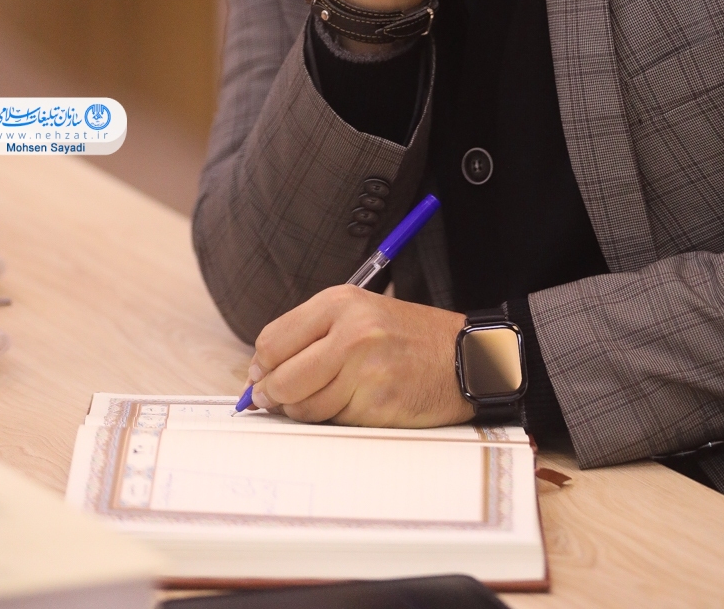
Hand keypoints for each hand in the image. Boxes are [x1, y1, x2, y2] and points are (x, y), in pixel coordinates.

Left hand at [247, 287, 473, 427]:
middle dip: (271, 395)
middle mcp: (351, 331)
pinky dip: (333, 419)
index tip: (260, 377)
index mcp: (341, 302)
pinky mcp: (376, 402)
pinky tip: (350, 405)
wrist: (464, 356)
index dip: (261, 365)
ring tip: (322, 399)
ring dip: (302, 411)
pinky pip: (332, 420)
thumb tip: (261, 372)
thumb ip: (312, 335)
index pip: (273, 339)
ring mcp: (364, 369)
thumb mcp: (361, 313)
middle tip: (271, 401)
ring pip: (304, 405)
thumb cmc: (410, 337)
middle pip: (282, 376)